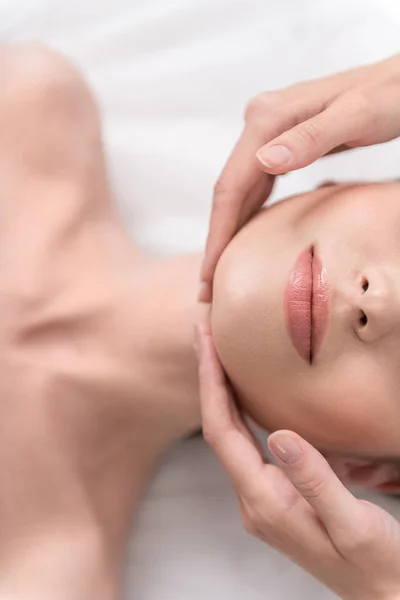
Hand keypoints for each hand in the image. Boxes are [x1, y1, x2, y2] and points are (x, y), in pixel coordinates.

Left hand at [195, 323, 399, 599]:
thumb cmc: (374, 563)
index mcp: (264, 502)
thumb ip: (315, 480)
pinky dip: (242, 411)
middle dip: (209, 379)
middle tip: (203, 333)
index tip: (204, 343)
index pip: (221, 432)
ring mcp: (263, 498)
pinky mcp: (277, 495)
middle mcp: (254, 499)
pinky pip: (249, 444)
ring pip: (231, 435)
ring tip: (217, 353)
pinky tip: (246, 393)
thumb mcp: (352, 521)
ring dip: (222, 393)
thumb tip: (280, 435)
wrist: (383, 594)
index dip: (211, 384)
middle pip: (219, 429)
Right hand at [200, 53, 399, 301]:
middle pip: (229, 191)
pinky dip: (248, 214)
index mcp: (268, 119)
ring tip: (220, 271)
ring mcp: (269, 132)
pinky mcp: (282, 141)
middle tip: (207, 288)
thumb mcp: (357, 115)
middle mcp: (261, 123)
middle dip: (217, 240)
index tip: (208, 275)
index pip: (231, 186)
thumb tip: (266, 162)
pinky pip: (256, 185)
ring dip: (229, 231)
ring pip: (240, 190)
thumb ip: (312, 138)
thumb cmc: (389, 96)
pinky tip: (246, 237)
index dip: (218, 234)